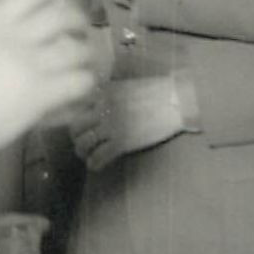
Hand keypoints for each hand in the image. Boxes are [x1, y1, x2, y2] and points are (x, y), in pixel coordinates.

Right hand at [0, 0, 96, 165]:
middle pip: (63, 16)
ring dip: (87, 56)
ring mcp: (30, 64)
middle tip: (83, 31)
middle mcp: (14, 35)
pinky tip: (81, 89)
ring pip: (78, 50)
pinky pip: (79, 81)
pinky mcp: (41, 93)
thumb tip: (43, 14)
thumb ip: (3, 26)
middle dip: (80, 22)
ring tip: (86, 63)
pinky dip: (85, 84)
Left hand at [68, 76, 187, 170]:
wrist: (177, 100)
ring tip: (87, 157)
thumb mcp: (127, 87)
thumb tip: (101, 108)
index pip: (78, 108)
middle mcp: (103, 108)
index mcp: (103, 93)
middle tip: (83, 145)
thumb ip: (110, 96)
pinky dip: (94, 164)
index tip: (82, 128)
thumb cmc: (159, 93)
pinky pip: (99, 156)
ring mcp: (111, 125)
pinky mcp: (122, 141)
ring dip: (82, 153)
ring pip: (83, 143)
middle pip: (76, 127)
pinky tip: (96, 166)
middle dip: (77, 138)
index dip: (78, 121)